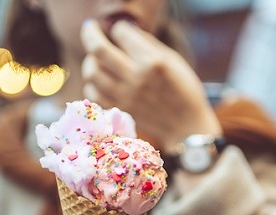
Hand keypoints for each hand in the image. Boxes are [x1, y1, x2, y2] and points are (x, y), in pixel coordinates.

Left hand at [81, 20, 221, 152]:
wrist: (185, 125)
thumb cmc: (184, 90)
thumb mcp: (173, 60)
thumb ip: (147, 43)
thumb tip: (123, 30)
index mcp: (153, 62)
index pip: (121, 33)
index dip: (119, 28)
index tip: (120, 31)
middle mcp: (136, 78)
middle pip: (98, 49)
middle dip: (90, 33)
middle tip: (90, 29)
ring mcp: (125, 97)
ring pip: (91, 72)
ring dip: (90, 60)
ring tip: (96, 58)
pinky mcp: (120, 110)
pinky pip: (93, 94)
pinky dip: (92, 84)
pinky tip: (99, 80)